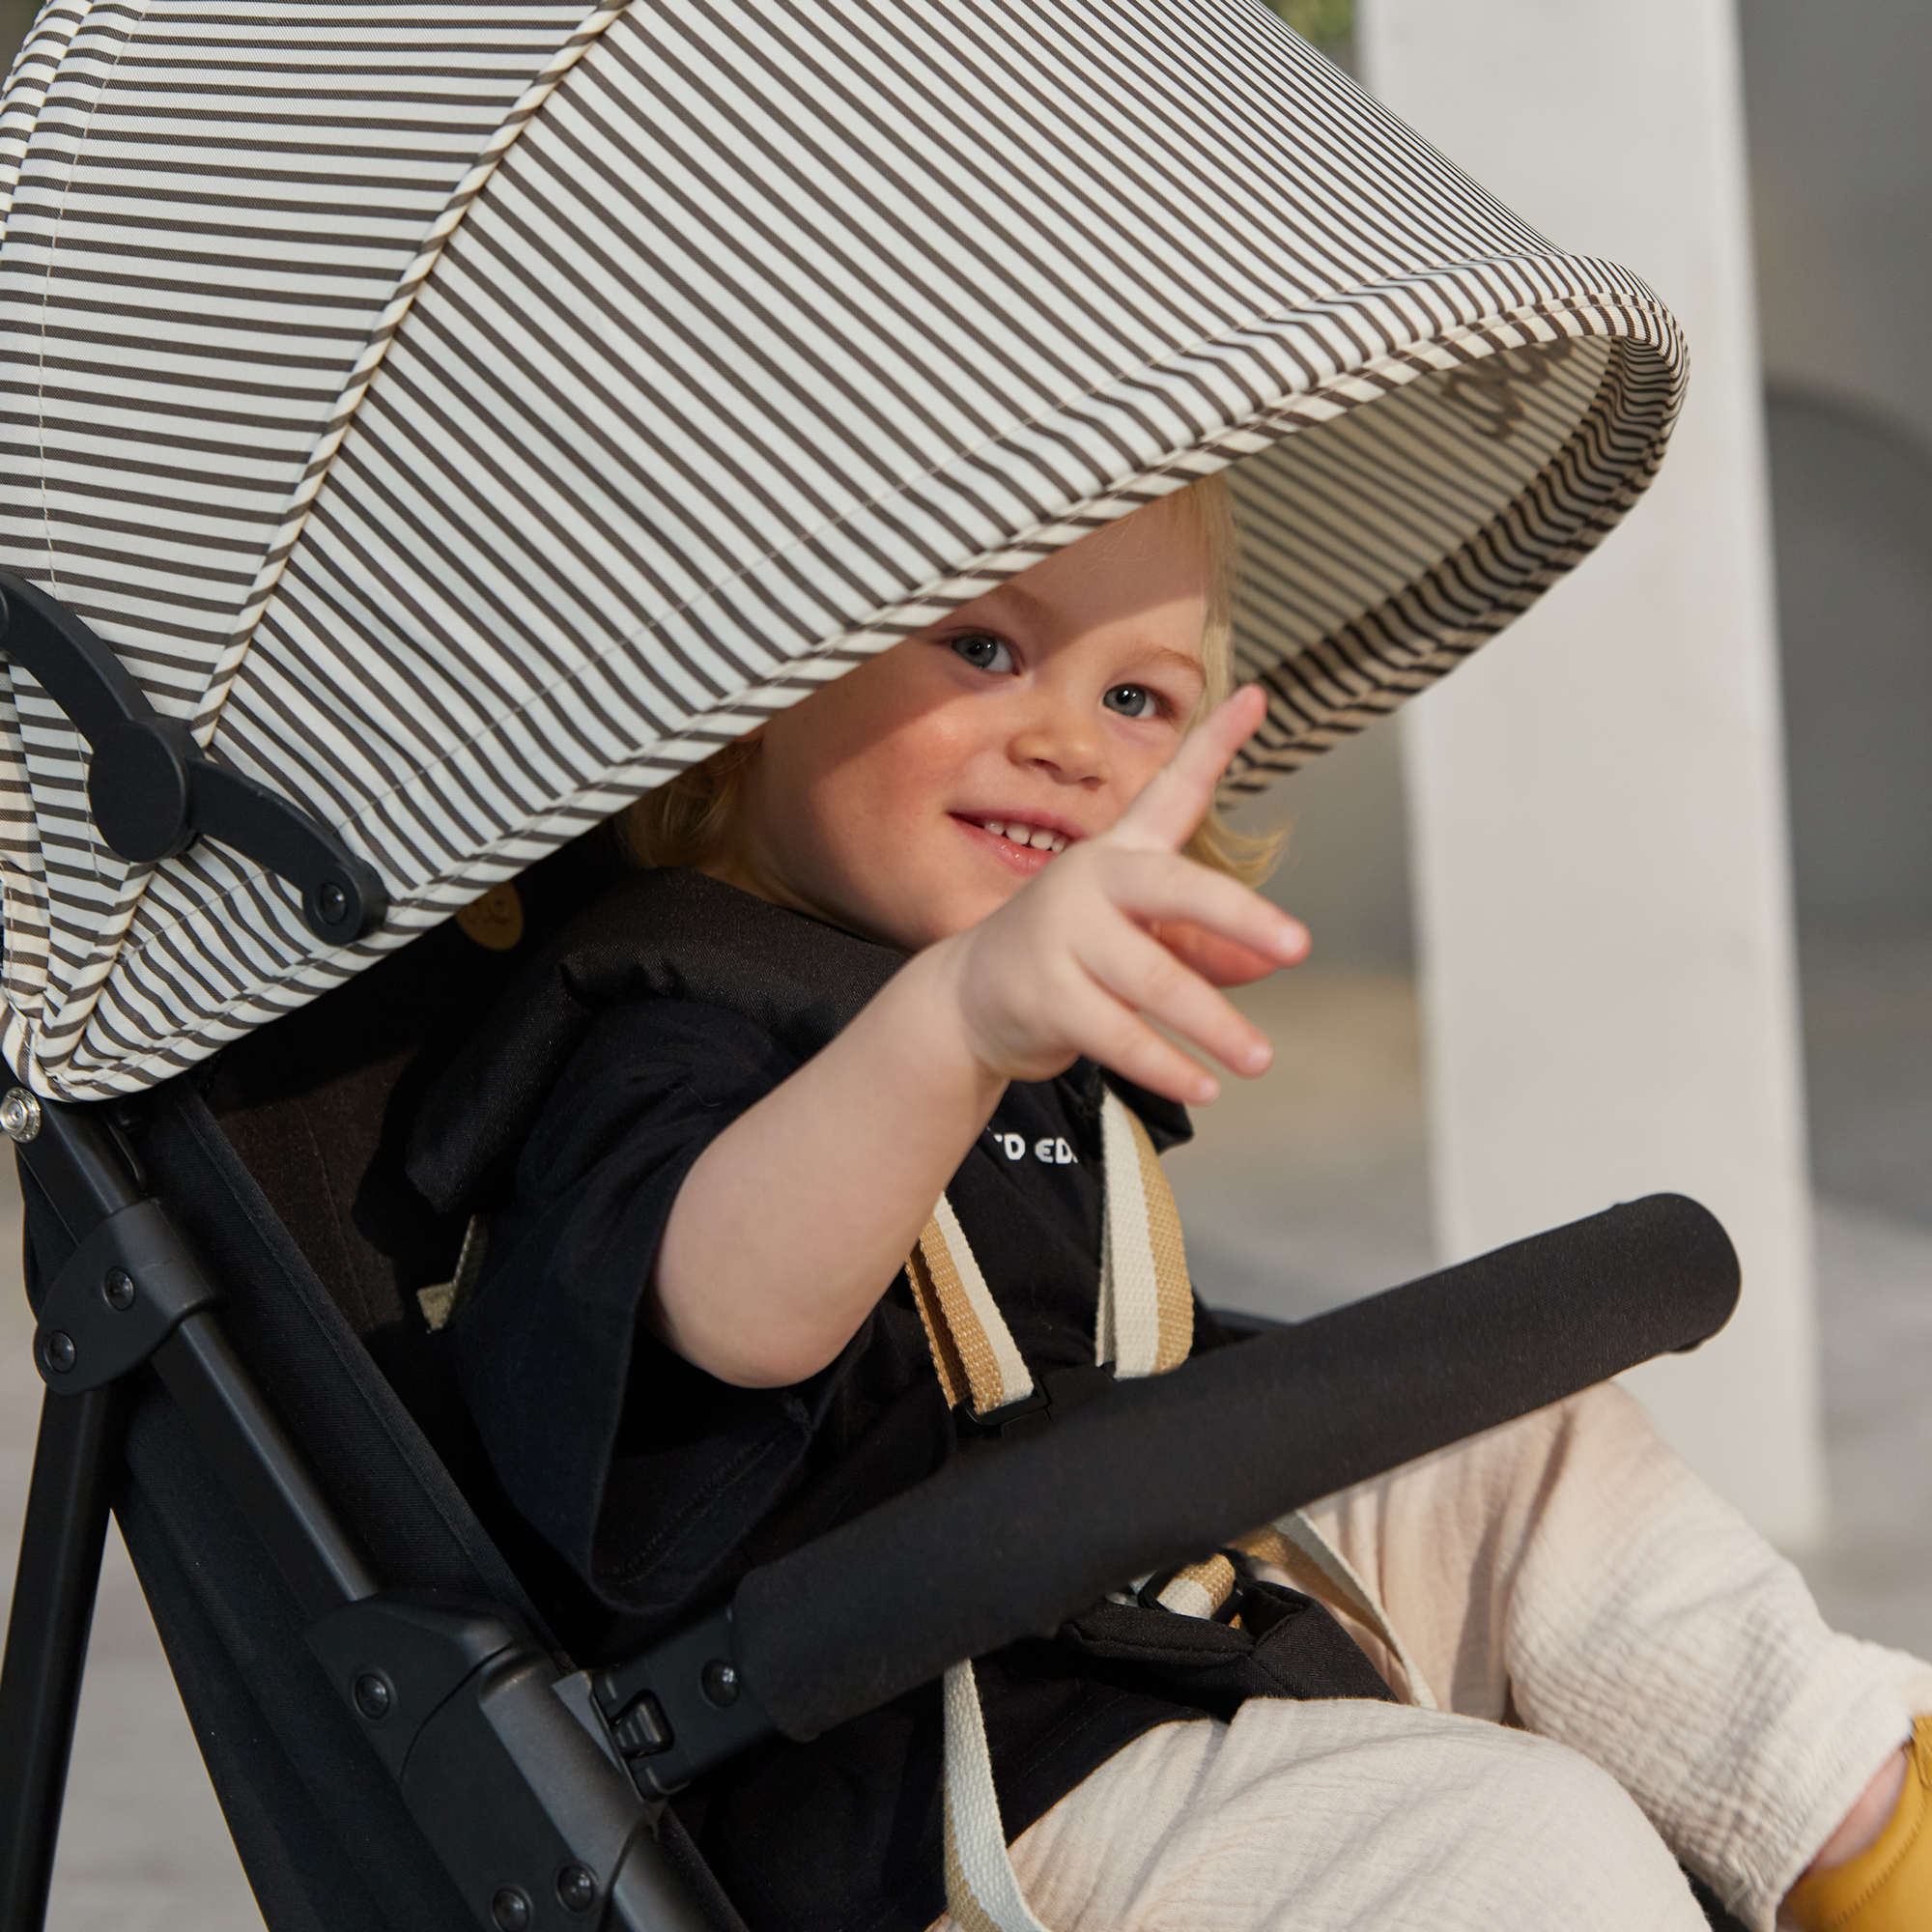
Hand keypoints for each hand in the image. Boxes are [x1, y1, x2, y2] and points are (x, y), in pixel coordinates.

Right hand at [934, 685, 1309, 1104]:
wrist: (967, 999)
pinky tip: (1204, 1084)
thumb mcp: (1141, 940)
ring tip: (1259, 1058)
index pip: (1172, 790)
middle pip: (1175, 889)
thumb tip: (1269, 961)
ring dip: (1213, 1025)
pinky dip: (1165, 1064)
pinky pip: (1118, 1034)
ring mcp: (1062, 935)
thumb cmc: (1072, 957)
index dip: (1215, 744)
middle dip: (1239, 914)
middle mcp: (1091, 881)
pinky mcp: (1045, 994)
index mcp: (1120, 854)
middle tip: (1297, 944)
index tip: (1258, 697)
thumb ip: (1207, 945)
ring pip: (1154, 980)